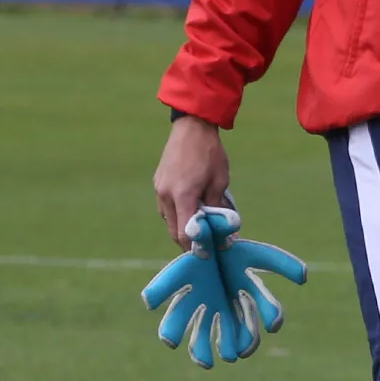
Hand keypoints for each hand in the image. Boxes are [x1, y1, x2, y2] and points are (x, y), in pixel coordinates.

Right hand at [154, 115, 229, 246]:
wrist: (192, 127)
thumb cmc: (211, 154)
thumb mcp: (220, 182)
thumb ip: (217, 207)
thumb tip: (221, 230)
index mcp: (182, 195)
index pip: (185, 233)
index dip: (196, 246)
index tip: (208, 253)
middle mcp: (166, 195)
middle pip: (174, 230)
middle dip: (189, 240)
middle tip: (206, 243)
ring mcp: (159, 189)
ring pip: (169, 220)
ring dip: (182, 226)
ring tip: (201, 226)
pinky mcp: (158, 183)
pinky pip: (166, 207)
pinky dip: (177, 213)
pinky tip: (191, 208)